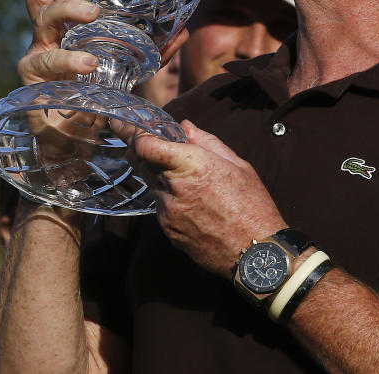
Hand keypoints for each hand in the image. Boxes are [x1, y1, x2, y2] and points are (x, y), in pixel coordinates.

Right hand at [18, 0, 186, 86]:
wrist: (75, 145)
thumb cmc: (97, 98)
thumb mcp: (129, 70)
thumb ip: (153, 50)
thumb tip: (184, 30)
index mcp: (65, 27)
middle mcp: (47, 37)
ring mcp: (36, 57)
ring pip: (43, 24)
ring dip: (68, 12)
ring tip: (93, 15)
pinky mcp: (33, 82)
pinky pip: (47, 63)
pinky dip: (68, 60)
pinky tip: (86, 63)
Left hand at [118, 118, 284, 276]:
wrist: (256, 252)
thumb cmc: (252, 204)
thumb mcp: (236, 164)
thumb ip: (206, 142)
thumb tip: (186, 127)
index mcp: (191, 165)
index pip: (145, 145)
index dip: (132, 134)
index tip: (123, 125)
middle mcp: (173, 187)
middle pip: (142, 163)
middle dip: (141, 150)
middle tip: (144, 142)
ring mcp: (168, 211)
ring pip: (152, 184)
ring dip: (158, 174)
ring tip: (183, 176)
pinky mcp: (168, 231)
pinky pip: (160, 206)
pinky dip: (168, 197)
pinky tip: (190, 201)